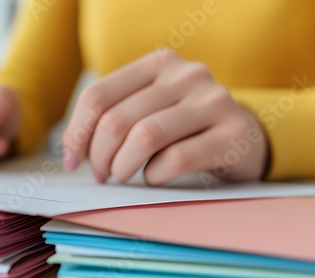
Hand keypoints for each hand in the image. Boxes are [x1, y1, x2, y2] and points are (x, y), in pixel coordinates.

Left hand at [62, 51, 268, 184]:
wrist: (243, 135)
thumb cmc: (183, 127)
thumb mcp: (147, 109)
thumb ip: (111, 118)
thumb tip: (71, 151)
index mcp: (158, 63)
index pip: (97, 96)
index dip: (77, 133)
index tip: (73, 160)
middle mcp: (186, 75)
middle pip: (116, 120)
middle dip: (98, 157)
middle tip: (101, 175)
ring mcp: (212, 101)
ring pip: (144, 138)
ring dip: (123, 167)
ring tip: (123, 176)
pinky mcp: (232, 133)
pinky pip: (176, 159)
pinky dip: (155, 176)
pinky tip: (155, 177)